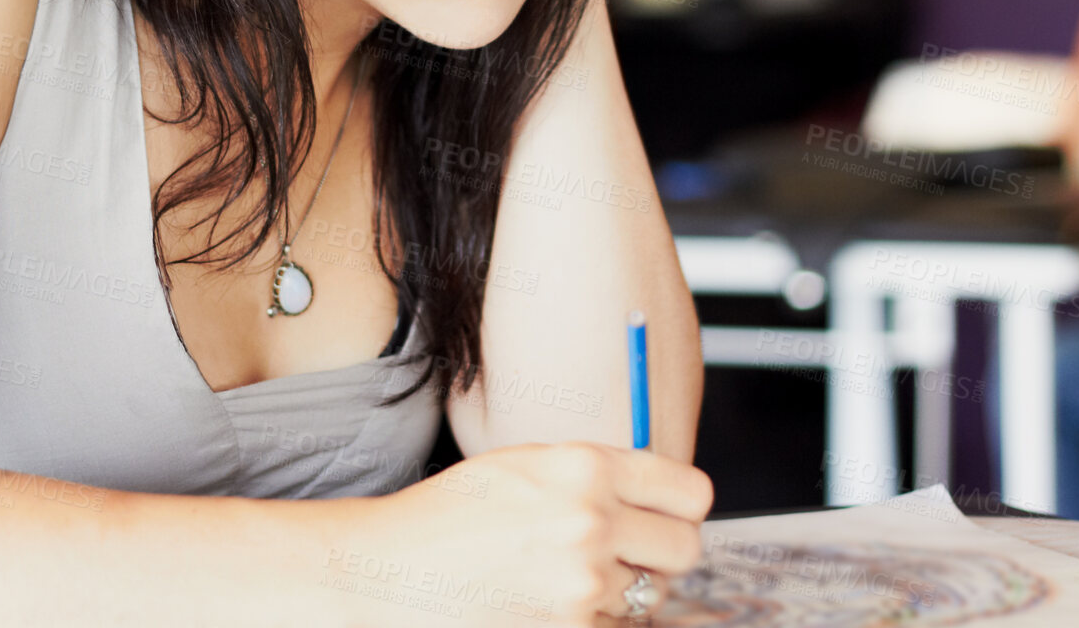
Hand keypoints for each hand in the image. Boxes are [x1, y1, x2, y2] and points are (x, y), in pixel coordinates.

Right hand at [337, 440, 712, 626]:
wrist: (388, 573)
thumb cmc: (450, 517)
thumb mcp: (524, 466)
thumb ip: (595, 473)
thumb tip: (662, 494)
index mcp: (584, 467)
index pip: (690, 492)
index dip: (681, 507)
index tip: (667, 515)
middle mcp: (591, 522)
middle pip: (685, 549)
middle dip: (662, 555)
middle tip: (629, 555)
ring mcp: (581, 585)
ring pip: (650, 598)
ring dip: (622, 594)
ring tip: (570, 581)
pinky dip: (593, 622)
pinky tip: (552, 607)